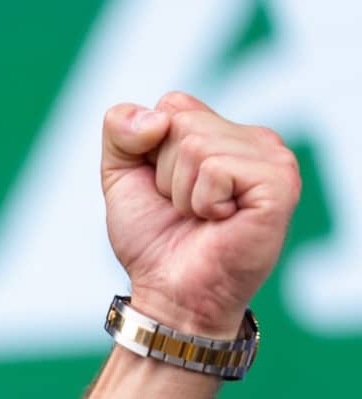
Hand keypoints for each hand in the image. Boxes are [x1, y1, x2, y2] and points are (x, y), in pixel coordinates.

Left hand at [101, 92, 299, 338]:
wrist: (170, 293)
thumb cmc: (154, 240)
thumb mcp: (120, 177)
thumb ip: (120, 130)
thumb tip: (157, 118)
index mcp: (223, 133)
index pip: (173, 104)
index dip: (150, 151)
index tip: (163, 188)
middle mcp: (254, 139)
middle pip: (182, 123)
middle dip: (165, 174)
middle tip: (184, 209)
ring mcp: (272, 158)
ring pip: (195, 145)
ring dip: (182, 192)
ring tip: (202, 217)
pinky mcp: (279, 182)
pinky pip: (216, 169)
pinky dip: (202, 202)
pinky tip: (221, 221)